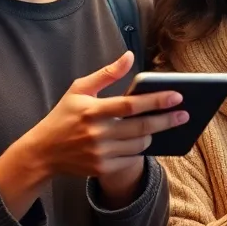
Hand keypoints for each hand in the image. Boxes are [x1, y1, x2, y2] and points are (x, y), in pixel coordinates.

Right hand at [0, 52, 186, 216]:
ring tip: (156, 126)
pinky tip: (142, 141)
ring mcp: (100, 154)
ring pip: (140, 144)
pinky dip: (140, 150)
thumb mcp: (79, 90)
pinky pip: (132, 159)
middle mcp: (97, 134)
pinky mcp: (102, 169)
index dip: (156, 100)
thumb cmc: (63, 116)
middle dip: (167, 120)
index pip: (131, 105)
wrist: (43, 152)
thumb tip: (130, 56)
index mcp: (92, 111)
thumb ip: (107, 74)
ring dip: (151, 134)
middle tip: (184, 113)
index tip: (177, 96)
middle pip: (142, 127)